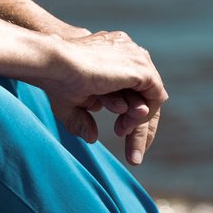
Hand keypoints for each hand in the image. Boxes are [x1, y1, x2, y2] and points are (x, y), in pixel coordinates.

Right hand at [38, 30, 166, 164]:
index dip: (132, 116)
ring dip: (138, 124)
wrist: (57, 64)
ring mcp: (137, 59)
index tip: (125, 137)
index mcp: (115, 57)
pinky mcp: (142, 68)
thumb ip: (82, 119)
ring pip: (151, 97)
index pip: (135, 87)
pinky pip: (155, 97)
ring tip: (120, 134)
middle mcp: (129, 55)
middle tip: (134, 157)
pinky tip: (124, 126)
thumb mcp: (71, 105)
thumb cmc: (57, 79)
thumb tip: (92, 137)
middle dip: (141, 128)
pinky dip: (143, 116)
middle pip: (145, 94)